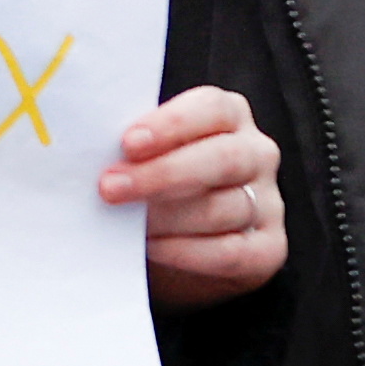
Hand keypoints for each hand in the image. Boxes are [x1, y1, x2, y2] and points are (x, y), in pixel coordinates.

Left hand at [110, 85, 287, 306]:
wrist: (176, 256)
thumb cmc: (155, 195)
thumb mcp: (149, 161)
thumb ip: (136, 152)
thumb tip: (96, 154)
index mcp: (230, 118)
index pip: (212, 109)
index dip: (171, 124)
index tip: (127, 143)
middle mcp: (257, 154)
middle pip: (222, 157)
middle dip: (162, 173)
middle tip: (110, 188)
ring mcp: (267, 202)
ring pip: (223, 207)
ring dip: (167, 219)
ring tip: (123, 227)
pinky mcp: (268, 249)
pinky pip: (230, 253)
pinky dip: (187, 253)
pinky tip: (154, 250)